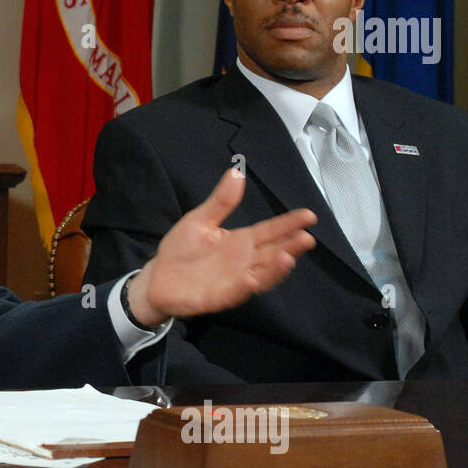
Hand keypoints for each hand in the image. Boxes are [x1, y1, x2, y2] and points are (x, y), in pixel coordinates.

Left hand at [126, 168, 316, 325]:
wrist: (159, 278)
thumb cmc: (181, 249)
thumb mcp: (200, 220)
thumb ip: (221, 200)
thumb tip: (236, 173)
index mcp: (241, 241)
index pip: (270, 230)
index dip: (288, 224)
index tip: (308, 215)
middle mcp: (244, 261)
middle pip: (273, 252)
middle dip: (291, 246)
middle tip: (307, 238)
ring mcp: (235, 279)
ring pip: (262, 274)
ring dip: (276, 268)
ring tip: (288, 257)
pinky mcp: (221, 295)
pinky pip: (237, 291)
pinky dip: (245, 285)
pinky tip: (252, 278)